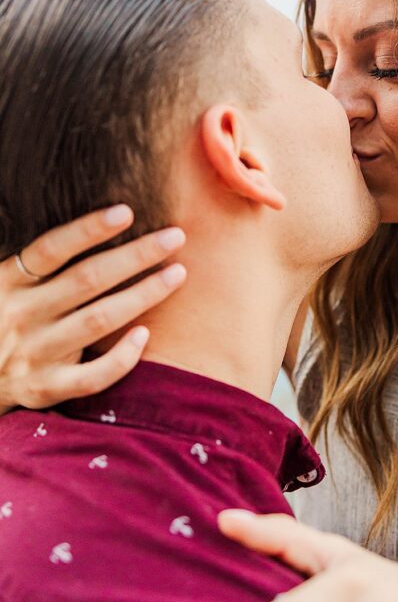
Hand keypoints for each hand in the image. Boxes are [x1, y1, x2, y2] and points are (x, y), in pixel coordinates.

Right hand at [0, 206, 186, 411]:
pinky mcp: (43, 388)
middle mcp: (20, 315)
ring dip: (143, 295)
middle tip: (176, 237)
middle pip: (87, 279)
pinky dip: (120, 358)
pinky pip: (90, 377)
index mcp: (7, 282)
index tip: (127, 212)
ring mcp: (32, 354)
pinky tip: (145, 335)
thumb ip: (40, 263)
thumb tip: (110, 220)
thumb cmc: (3, 318)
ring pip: (98, 320)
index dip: (88, 230)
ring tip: (177, 273)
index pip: (50, 249)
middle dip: (136, 255)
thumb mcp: (6, 284)